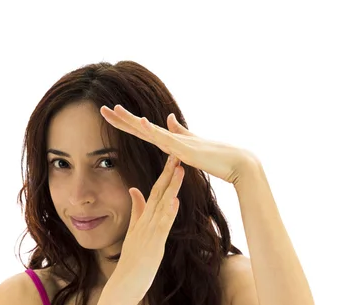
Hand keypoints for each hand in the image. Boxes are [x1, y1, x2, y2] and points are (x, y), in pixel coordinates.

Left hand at [100, 105, 258, 184]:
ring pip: (149, 129)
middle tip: (101, 108)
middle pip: (140, 127)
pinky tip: (141, 123)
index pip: (141, 130)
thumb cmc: (215, 156)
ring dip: (131, 120)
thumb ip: (179, 131)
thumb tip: (169, 118)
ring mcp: (177, 142)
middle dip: (120, 118)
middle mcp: (170, 138)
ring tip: (115, 110)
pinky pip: (166, 139)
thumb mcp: (190, 144)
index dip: (124, 122)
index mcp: (169, 139)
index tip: (108, 114)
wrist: (236, 163)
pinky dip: (153, 131)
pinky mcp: (184, 149)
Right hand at [108, 154, 183, 304]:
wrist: (123, 286)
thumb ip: (136, 212)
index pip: (154, 193)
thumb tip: (135, 190)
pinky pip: (161, 226)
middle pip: (157, 194)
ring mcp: (148, 233)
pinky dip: (168, 213)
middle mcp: (145, 224)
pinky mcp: (152, 245)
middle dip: (168, 174)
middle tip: (177, 154)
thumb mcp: (134, 233)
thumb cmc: (132, 264)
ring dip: (171, 187)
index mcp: (142, 221)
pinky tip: (174, 201)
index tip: (173, 160)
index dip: (164, 176)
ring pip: (161, 206)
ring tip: (180, 170)